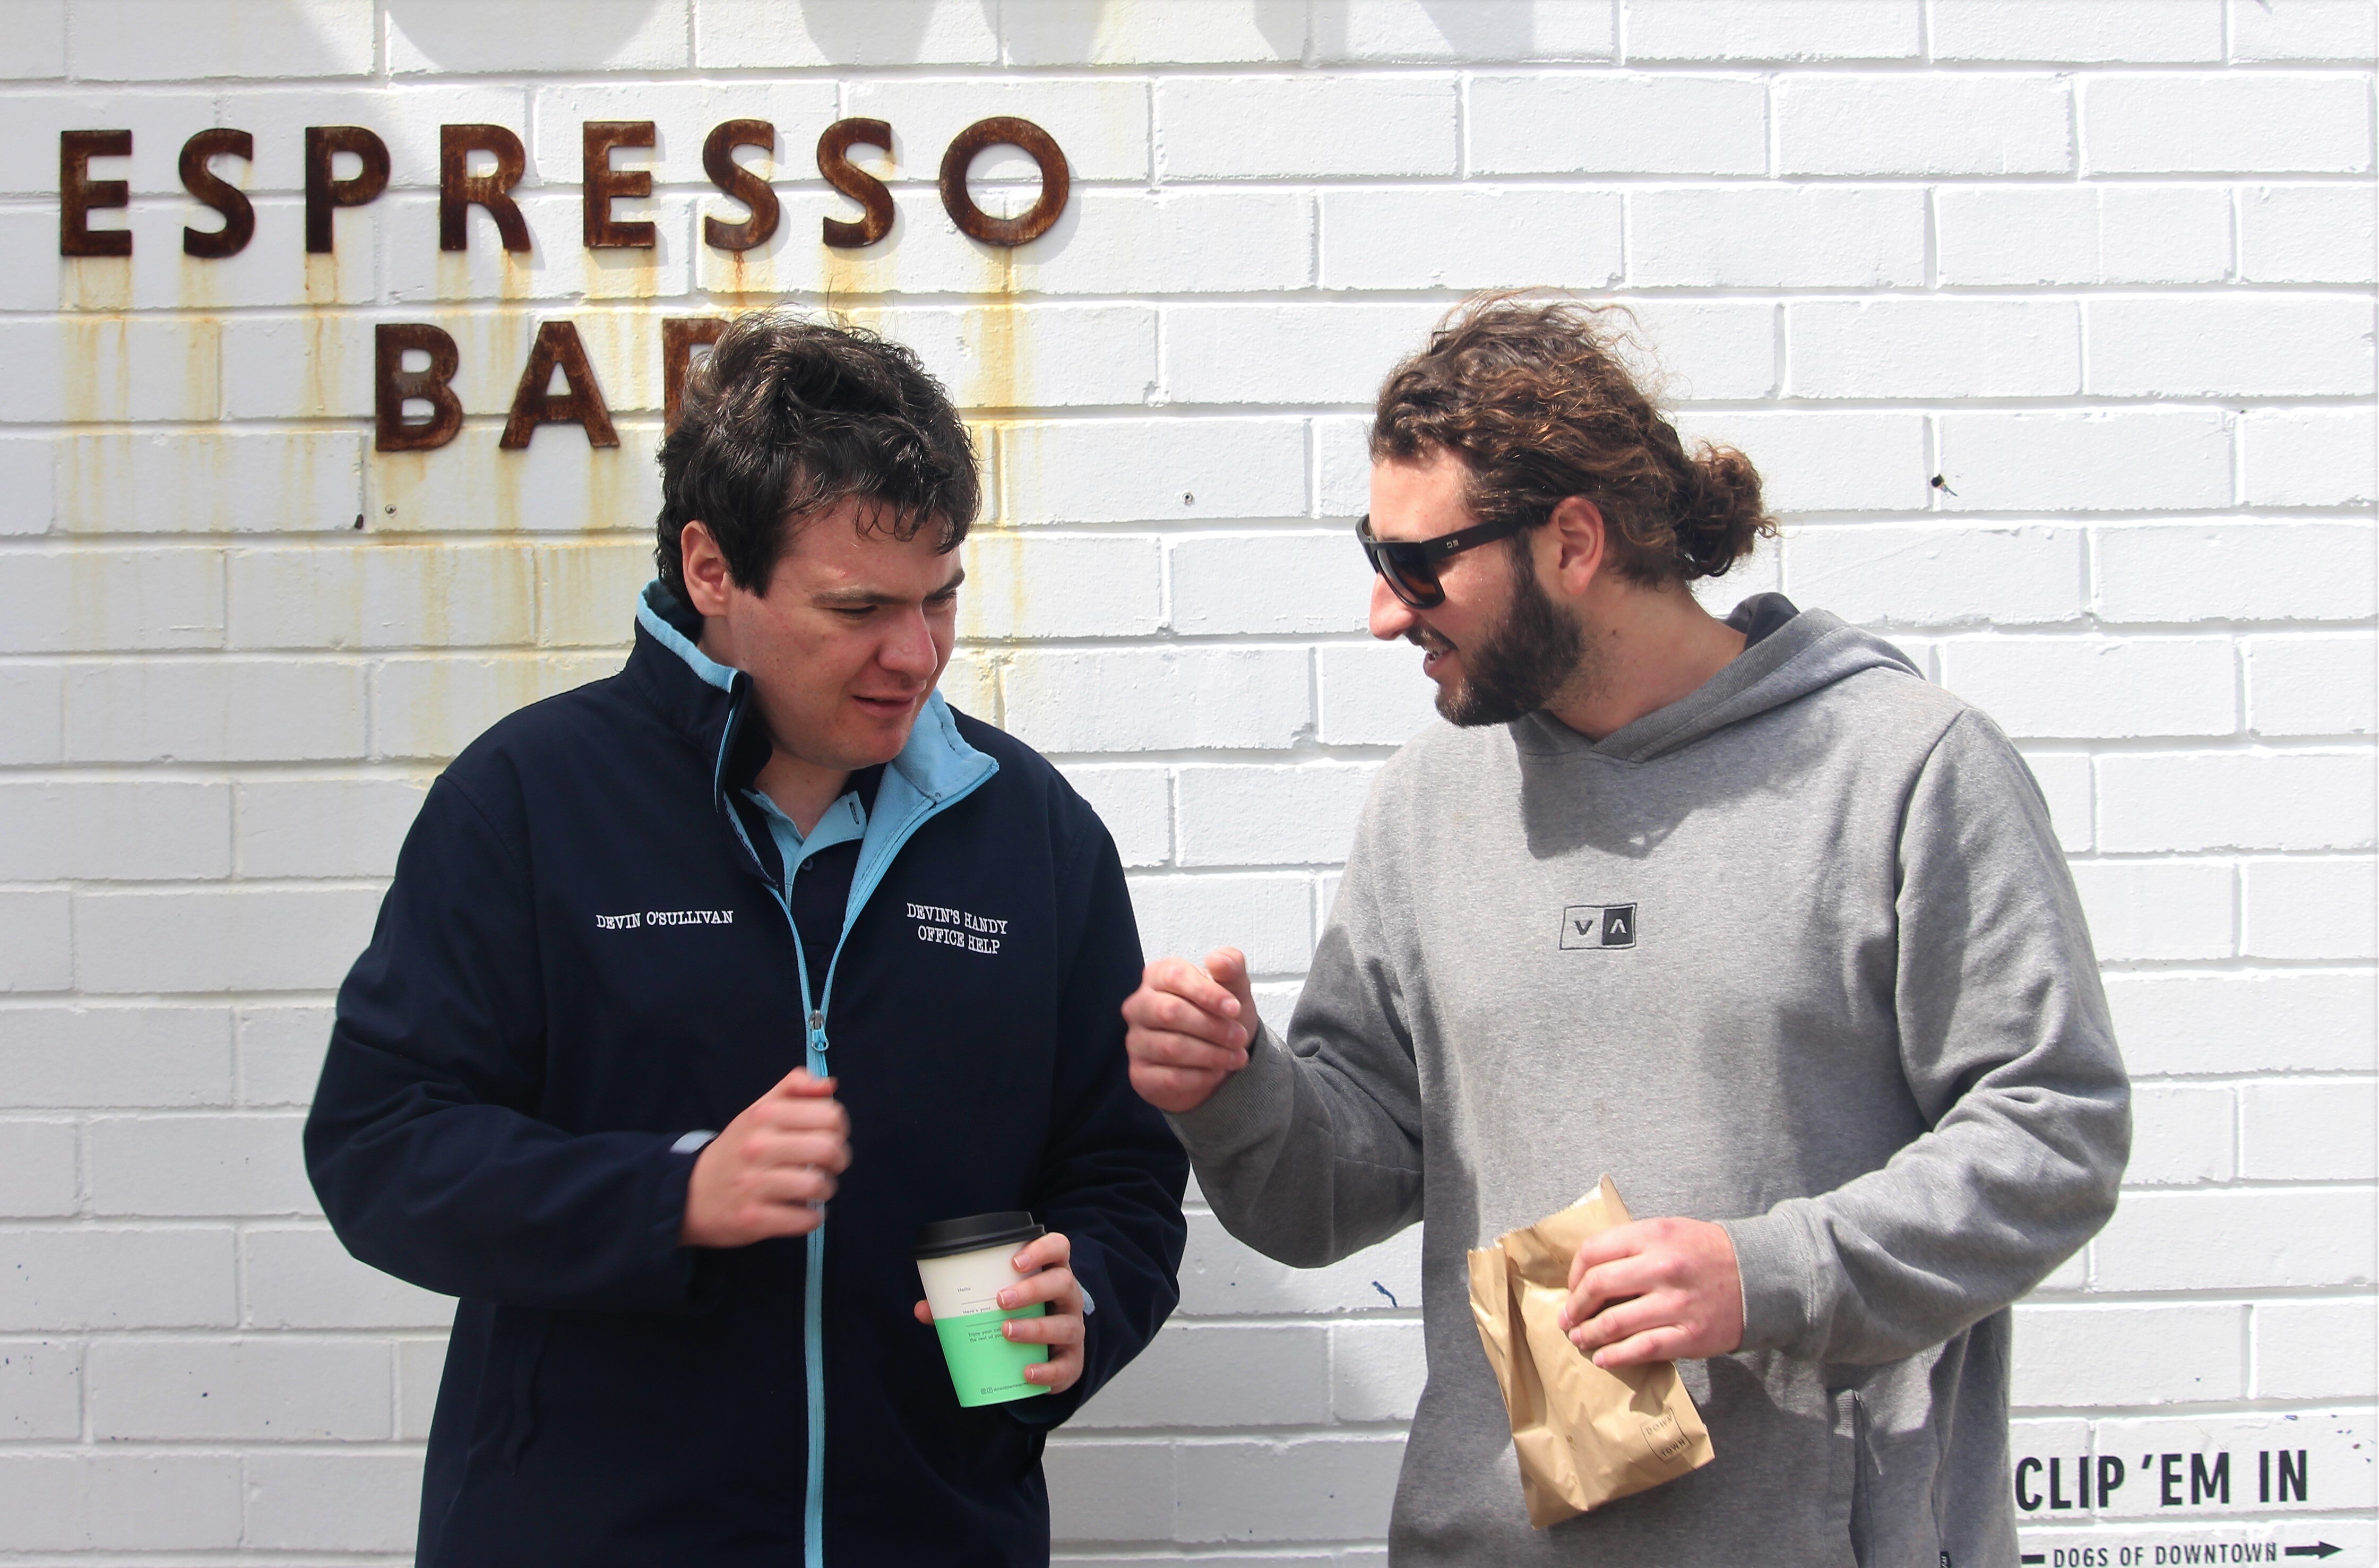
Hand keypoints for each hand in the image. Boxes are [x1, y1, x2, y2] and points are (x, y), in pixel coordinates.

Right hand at [680, 1068, 850, 1247]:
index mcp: (764, 1115)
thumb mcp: (757, 1111)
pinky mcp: (753, 1218)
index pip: (830, 1114)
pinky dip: (812, 1217)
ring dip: (826, 1190)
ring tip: (815, 1188)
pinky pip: (804, 1219)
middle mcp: (757, 1147)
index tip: (828, 1136)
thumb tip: (829, 1085)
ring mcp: (753, 1184)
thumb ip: (793, 1088)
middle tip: (828, 1165)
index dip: (839, 1128)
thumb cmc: (736, 1150)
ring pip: (818, 1185)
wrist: (689, 1193)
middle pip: (829, 1149)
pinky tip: (803, 1210)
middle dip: (839, 1160)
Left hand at [913, 1230, 1086, 1393]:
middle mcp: (1067, 1298)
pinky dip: (1046, 1371)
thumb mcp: (999, 1305)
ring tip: (1006, 1331)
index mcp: (1050, 1274)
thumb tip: (922, 1309)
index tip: (1015, 1261)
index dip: (1042, 1249)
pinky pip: (1065, 1366)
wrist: (1050, 1355)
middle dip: (1033, 1289)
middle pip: (1063, 1282)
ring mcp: (1073, 1328)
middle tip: (1000, 1299)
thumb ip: (961, 1305)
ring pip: (1066, 1324)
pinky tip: (1026, 1372)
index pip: (1059, 1248)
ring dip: (1035, 1328)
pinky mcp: (1072, 1361)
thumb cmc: (1021, 1317)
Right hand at [1121, 947, 1256, 1112]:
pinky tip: (1218, 1073)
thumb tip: (1217, 960)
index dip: (1207, 993)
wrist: (1218, 1057)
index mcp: (1157, 976)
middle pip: (1170, 1013)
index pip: (1175, 977)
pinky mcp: (1140, 1075)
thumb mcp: (1234, 988)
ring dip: (1212, 1054)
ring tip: (1237, 1057)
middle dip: (1212, 1027)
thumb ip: (1230, 967)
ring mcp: (1135, 1042)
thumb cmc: (1220, 1015)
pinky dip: (1201, 1077)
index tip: (1235, 1008)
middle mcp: (1139, 1007)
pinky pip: (1170, 1078)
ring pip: (1172, 1048)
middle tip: (1240, 1037)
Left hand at [1558, 1217, 1744, 1369]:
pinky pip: (1642, 1349)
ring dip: (1589, 1334)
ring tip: (1580, 1339)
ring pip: (1615, 1322)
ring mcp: (1676, 1303)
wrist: (1760, 1276)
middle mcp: (1662, 1267)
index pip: (1593, 1252)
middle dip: (1575, 1307)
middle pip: (1598, 1286)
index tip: (1572, 1288)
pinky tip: (1603, 1358)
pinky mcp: (1690, 1335)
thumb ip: (1631, 1245)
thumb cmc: (1705, 1253)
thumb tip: (1587, 1273)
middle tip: (1567, 1319)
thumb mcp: (1668, 1231)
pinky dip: (1616, 1356)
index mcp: (1653, 1236)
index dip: (1574, 1274)